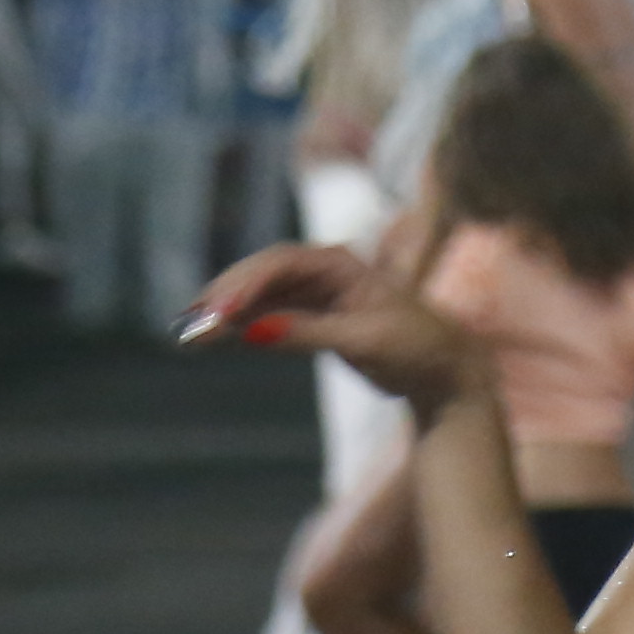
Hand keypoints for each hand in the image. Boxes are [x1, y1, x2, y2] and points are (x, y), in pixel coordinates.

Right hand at [180, 241, 485, 408]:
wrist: (444, 370)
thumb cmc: (415, 348)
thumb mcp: (364, 342)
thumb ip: (308, 334)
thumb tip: (253, 331)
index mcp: (342, 264)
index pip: (280, 263)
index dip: (244, 284)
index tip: (217, 312)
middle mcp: (324, 269)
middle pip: (262, 274)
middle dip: (224, 296)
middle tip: (189, 326)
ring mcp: (316, 291)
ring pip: (260, 294)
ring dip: (226, 311)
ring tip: (188, 334)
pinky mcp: (313, 315)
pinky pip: (268, 312)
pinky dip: (241, 324)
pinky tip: (213, 336)